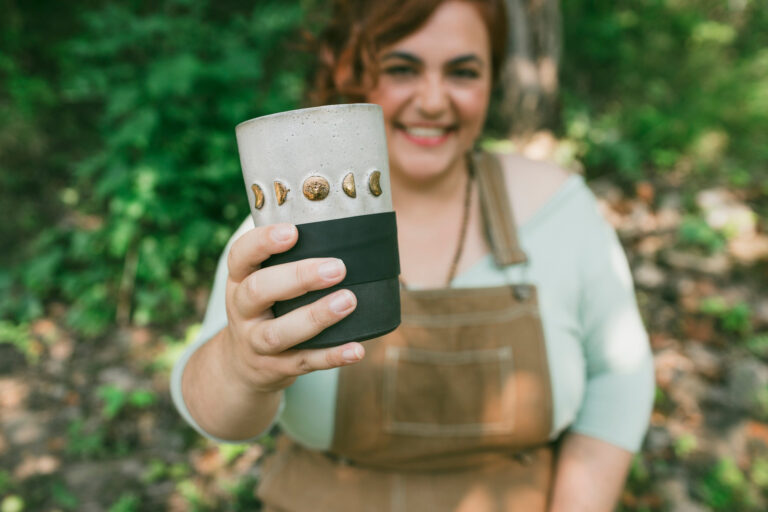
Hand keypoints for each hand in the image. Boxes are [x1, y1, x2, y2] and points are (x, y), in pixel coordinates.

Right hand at [224, 222, 363, 393]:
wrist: (240, 366)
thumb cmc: (264, 308)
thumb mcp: (259, 282)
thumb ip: (286, 261)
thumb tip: (346, 231)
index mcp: (239, 280)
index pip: (240, 255)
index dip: (262, 242)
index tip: (292, 231)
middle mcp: (242, 310)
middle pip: (259, 291)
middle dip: (298, 277)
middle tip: (337, 267)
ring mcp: (257, 342)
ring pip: (280, 332)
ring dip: (316, 316)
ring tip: (349, 301)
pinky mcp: (277, 368)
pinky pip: (305, 363)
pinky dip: (332, 357)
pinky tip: (357, 349)